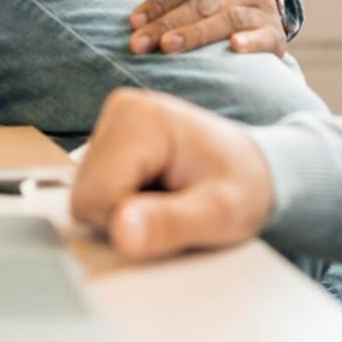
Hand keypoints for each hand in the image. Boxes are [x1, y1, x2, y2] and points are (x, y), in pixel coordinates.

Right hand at [71, 88, 273, 260]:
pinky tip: (155, 192)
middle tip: (172, 206)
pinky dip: (121, 202)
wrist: (255, 167)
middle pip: (86, 195)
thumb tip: (121, 231)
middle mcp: (120, 110)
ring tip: (167, 198)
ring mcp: (112, 121)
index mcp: (141, 120)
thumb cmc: (243, 186)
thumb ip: (169, 224)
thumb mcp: (219, 214)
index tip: (174, 212)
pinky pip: (94, 189)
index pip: (96, 198)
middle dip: (125, 217)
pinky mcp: (109, 137)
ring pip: (87, 195)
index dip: (130, 223)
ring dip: (124, 210)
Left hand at [128, 0, 285, 56]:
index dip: (159, 2)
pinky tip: (234, 47)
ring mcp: (265, 10)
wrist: (266, 11)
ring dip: (195, 34)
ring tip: (167, 46)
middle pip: (203, 3)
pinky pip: (264, 37)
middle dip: (166, 24)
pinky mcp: (276, 36)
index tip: (134, 23)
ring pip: (228, 19)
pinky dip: (250, 42)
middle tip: (140, 44)